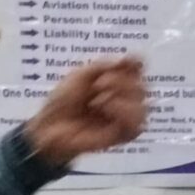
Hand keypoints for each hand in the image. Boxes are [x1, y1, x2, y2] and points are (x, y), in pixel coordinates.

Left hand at [23, 58, 147, 166]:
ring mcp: (125, 117)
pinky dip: (123, 113)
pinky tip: (107, 111)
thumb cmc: (63, 100)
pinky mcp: (124, 135)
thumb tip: (132, 60)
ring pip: (144, 106)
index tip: (124, 63)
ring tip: (100, 101)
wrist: (51, 125)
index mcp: (116, 80)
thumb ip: (105, 65)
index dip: (134, 64)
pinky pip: (138, 125)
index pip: (139, 69)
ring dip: (122, 98)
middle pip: (143, 85)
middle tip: (98, 85)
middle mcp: (125, 98)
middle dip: (121, 82)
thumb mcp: (80, 74)